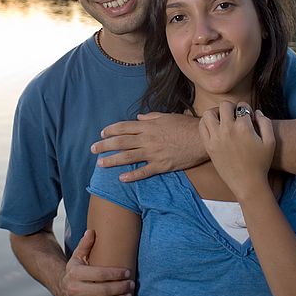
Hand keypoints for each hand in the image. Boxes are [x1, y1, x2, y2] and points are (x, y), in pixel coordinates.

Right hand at [60, 230, 133, 295]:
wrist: (61, 287)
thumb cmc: (75, 270)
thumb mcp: (78, 256)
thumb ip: (86, 244)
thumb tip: (92, 231)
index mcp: (75, 273)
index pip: (100, 274)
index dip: (116, 274)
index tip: (127, 272)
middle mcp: (73, 289)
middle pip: (103, 290)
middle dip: (120, 288)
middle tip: (132, 285)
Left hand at [90, 112, 205, 181]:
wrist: (202, 138)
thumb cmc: (186, 125)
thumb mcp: (167, 116)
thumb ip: (151, 117)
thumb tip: (139, 118)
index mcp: (148, 126)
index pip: (124, 127)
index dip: (110, 130)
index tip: (102, 133)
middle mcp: (147, 139)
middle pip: (120, 142)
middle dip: (104, 145)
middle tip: (93, 149)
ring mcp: (153, 153)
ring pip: (128, 157)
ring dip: (112, 160)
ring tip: (100, 163)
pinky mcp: (161, 165)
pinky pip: (144, 171)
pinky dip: (132, 176)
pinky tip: (121, 178)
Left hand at [199, 101, 274, 201]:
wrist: (248, 183)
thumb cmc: (261, 163)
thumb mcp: (270, 141)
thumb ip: (265, 122)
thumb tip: (256, 112)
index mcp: (243, 127)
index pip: (242, 106)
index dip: (246, 109)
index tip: (248, 118)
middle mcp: (228, 130)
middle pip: (224, 105)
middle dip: (231, 107)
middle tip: (235, 116)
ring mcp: (216, 138)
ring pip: (209, 113)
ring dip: (216, 112)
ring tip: (222, 119)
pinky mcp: (209, 146)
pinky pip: (201, 126)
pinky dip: (206, 123)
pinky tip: (215, 127)